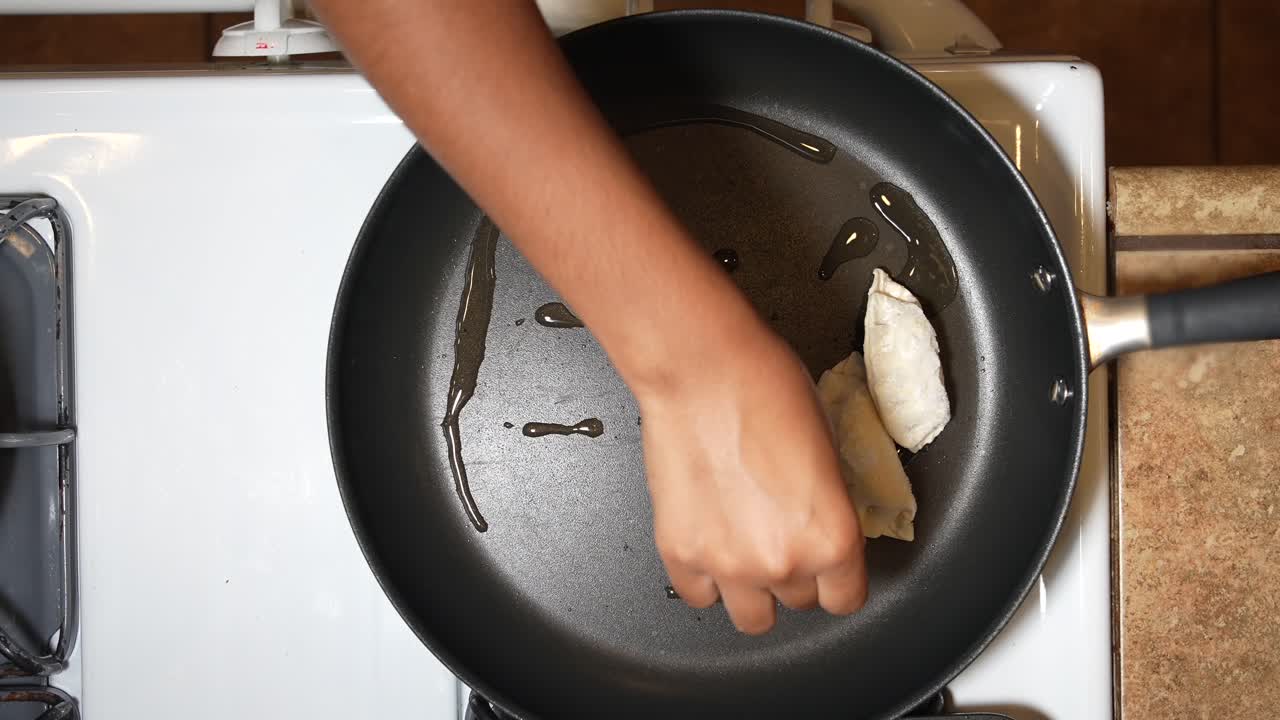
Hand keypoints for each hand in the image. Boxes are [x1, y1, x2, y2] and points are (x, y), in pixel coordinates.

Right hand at [636, 326, 867, 633]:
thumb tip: (819, 521)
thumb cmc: (766, 387)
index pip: (846, 599)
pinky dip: (704, 577)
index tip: (828, 568)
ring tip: (744, 549)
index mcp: (834, 537)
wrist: (701, 369)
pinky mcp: (680, 553)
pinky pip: (697, 595)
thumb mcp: (828, 448)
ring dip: (751, 589)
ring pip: (750, 617)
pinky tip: (709, 542)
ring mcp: (727, 565)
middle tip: (778, 533)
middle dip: (792, 572)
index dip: (837, 579)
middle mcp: (784, 562)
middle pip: (798, 602)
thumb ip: (828, 504)